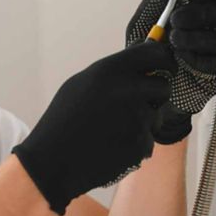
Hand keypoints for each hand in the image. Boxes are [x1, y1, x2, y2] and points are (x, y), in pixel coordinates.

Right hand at [11, 41, 174, 214]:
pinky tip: (111, 148)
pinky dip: (135, 145)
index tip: (164, 66)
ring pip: (156, 117)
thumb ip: (114, 70)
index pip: (155, 53)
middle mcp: (128, 90)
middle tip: (137, 104)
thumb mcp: (80, 84)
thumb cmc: (63, 120)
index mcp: (111, 70)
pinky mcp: (140, 144)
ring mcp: (137, 119)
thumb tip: (141, 57)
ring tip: (112, 131)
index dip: (163, 59)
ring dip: (143, 123)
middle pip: (163, 86)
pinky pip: (147, 141)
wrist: (52, 161)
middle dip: (155, 95)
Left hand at [126, 0, 215, 143]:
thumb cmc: (144, 54)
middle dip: (198, 13)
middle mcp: (207, 26)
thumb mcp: (142, 23)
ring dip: (194, 37)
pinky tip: (182, 58)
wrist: (141, 88)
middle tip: (176, 19)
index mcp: (193, 9)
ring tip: (173, 41)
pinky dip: (198, 58)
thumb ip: (155, 1)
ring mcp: (213, 49)